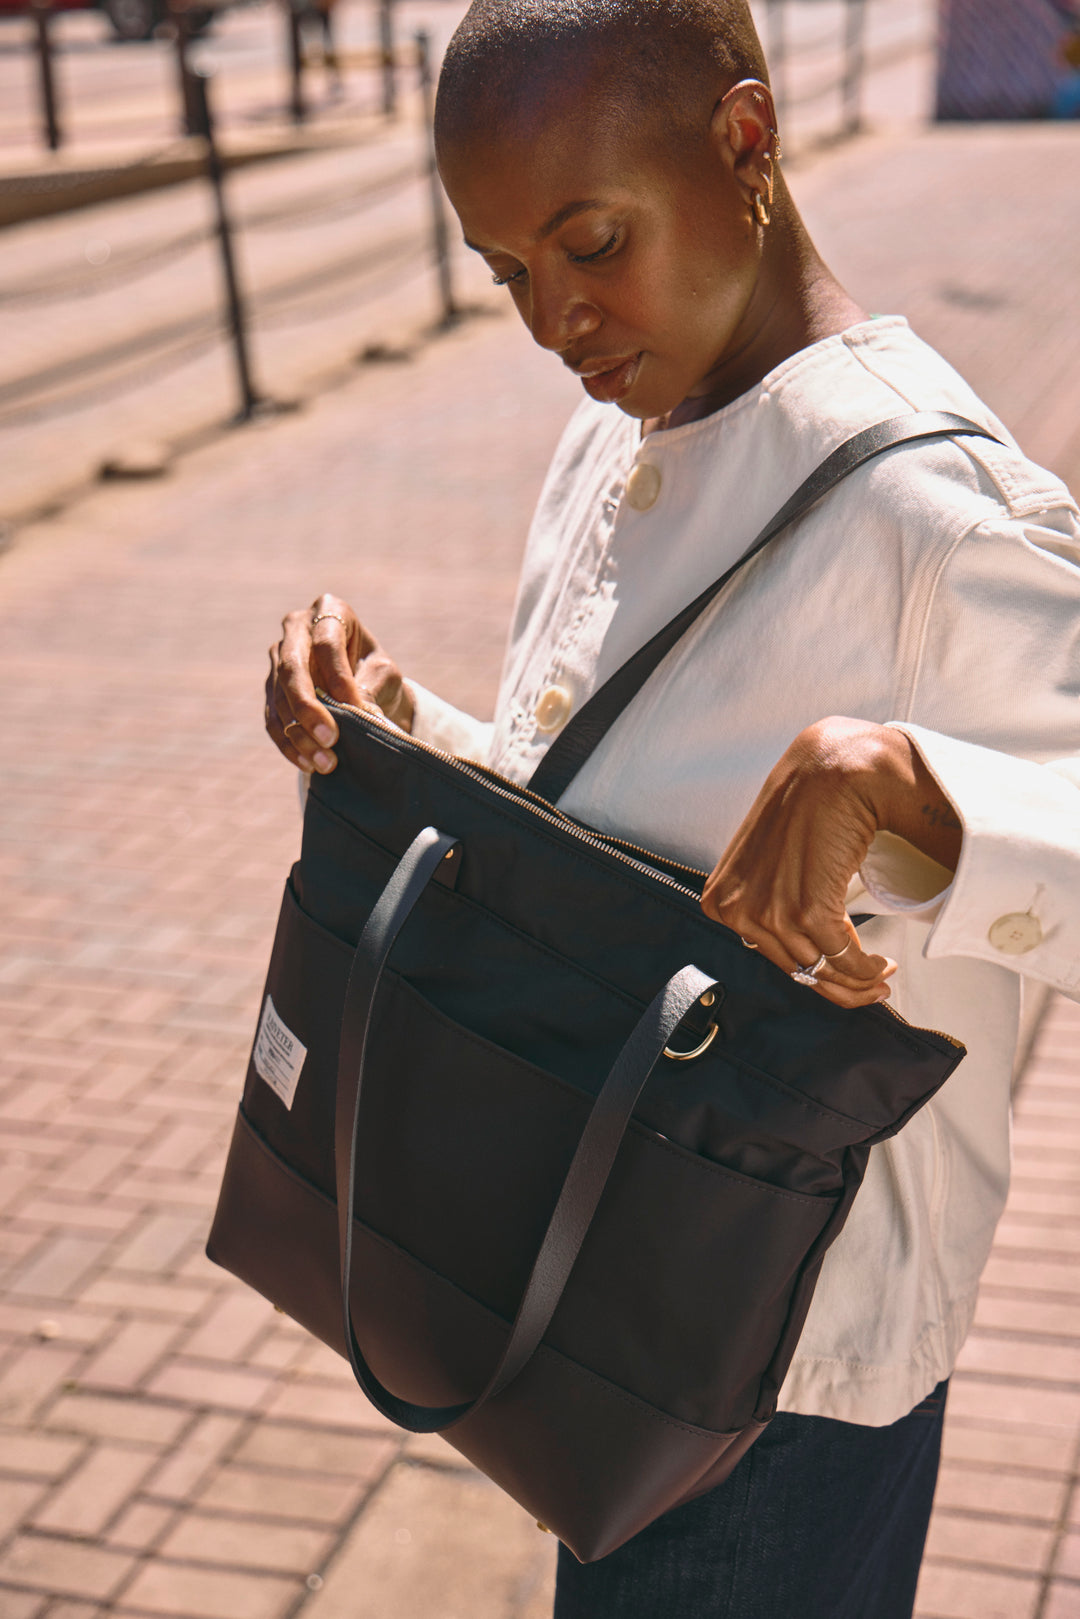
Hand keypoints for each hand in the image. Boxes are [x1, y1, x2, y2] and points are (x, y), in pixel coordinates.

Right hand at [265, 593, 413, 773]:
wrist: (363, 685)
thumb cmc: (376, 672)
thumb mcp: (384, 674)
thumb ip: (372, 688)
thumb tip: (360, 714)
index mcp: (329, 611)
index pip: (326, 644)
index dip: (339, 678)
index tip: (356, 710)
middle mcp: (296, 629)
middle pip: (292, 668)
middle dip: (309, 708)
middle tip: (329, 740)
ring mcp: (278, 658)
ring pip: (279, 697)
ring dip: (299, 734)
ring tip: (325, 762)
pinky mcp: (270, 688)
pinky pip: (272, 718)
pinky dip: (289, 744)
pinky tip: (308, 764)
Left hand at [701, 718, 960, 1009]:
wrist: (834, 769)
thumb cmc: (809, 805)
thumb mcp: (773, 858)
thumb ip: (774, 899)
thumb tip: (803, 949)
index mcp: (722, 899)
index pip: (768, 957)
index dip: (812, 975)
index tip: (842, 981)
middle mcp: (736, 909)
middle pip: (794, 969)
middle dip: (838, 985)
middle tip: (874, 984)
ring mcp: (767, 911)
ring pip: (819, 968)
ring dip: (857, 978)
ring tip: (881, 972)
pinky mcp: (803, 908)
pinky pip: (839, 956)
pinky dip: (865, 968)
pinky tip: (881, 964)